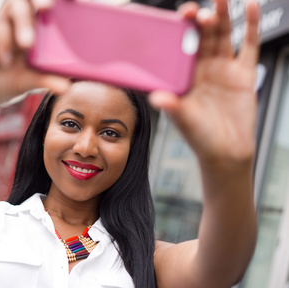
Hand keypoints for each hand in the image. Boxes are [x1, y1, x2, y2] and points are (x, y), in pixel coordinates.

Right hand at [0, 0, 70, 127]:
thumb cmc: (3, 83)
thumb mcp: (28, 83)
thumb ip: (46, 81)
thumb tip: (68, 86)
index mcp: (36, 30)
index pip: (48, 7)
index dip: (60, 0)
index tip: (74, 1)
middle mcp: (19, 22)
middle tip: (49, 8)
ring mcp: (1, 23)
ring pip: (14, 6)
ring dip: (23, 22)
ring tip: (27, 44)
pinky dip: (4, 42)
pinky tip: (6, 61)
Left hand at [148, 0, 259, 166]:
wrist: (226, 152)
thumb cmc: (200, 138)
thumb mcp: (184, 121)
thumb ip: (173, 108)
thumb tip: (156, 98)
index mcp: (183, 76)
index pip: (180, 46)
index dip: (180, 30)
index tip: (179, 17)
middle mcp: (200, 69)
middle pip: (201, 36)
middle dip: (200, 19)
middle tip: (198, 10)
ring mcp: (222, 69)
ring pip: (222, 35)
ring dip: (222, 15)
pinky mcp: (242, 73)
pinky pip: (248, 45)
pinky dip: (251, 26)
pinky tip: (251, 6)